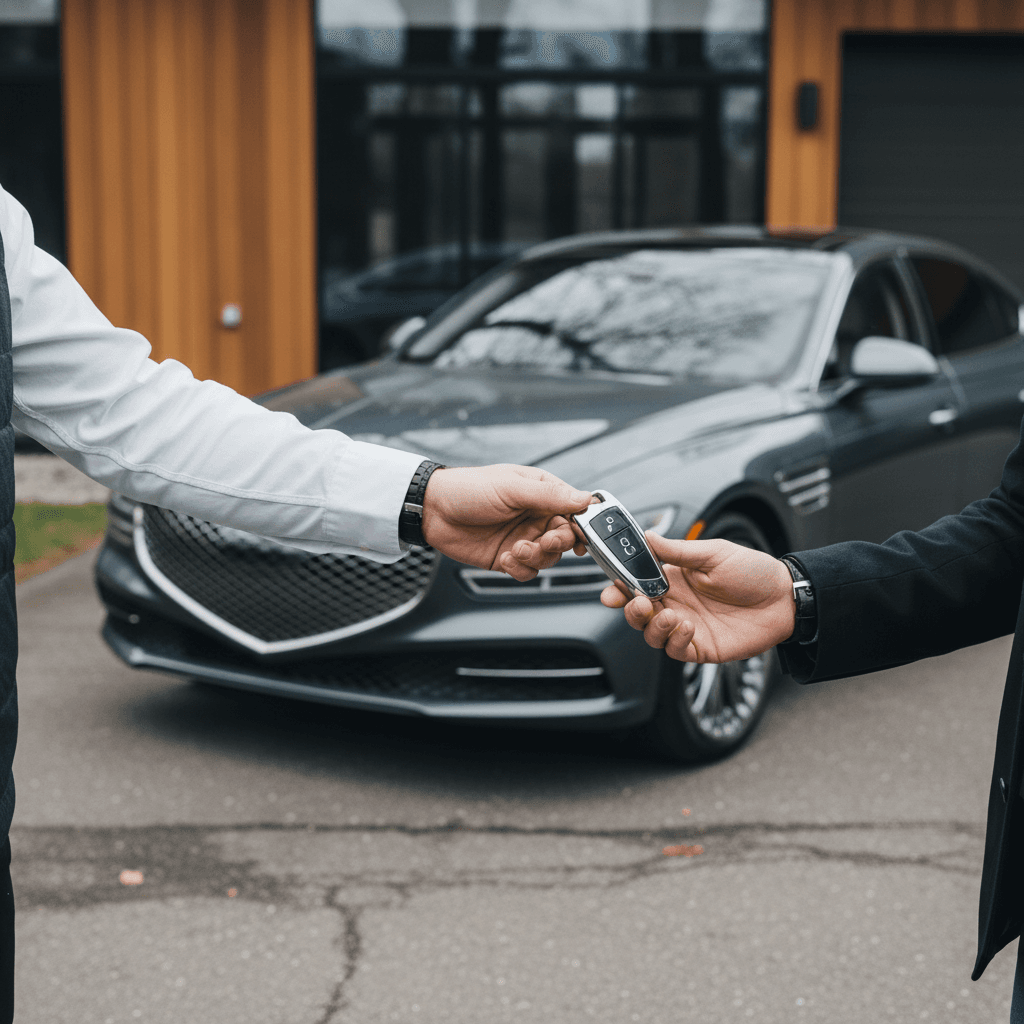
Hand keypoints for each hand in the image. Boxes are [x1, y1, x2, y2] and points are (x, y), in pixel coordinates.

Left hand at [421, 465, 591, 579]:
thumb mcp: (512, 488)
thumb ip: (550, 496)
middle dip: (558, 544)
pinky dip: (520, 569)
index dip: (582, 525)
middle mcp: (536, 516)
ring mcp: (523, 538)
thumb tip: (586, 499)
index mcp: (542, 493)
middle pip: (566, 538)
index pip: (574, 511)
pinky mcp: (508, 557)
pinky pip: (527, 571)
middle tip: (544, 542)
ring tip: (515, 550)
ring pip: (549, 558)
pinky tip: (504, 558)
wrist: (433, 510)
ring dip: (536, 557)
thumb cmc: (469, 489)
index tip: (581, 537)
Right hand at [600, 532, 794, 661]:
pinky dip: (674, 640)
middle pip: (638, 613)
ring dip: (653, 627)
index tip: (612, 590)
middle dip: (631, 610)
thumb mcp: (714, 553)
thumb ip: (678, 551)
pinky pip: (675, 650)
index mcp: (674, 579)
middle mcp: (676, 604)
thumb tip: (648, 537)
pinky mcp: (700, 647)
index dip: (620, 588)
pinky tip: (688, 626)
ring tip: (671, 615)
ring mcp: (687, 627)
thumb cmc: (753, 572)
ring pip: (652, 635)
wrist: (784, 599)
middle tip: (640, 603)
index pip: (637, 584)